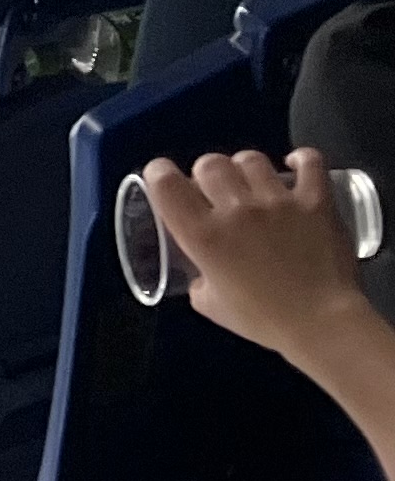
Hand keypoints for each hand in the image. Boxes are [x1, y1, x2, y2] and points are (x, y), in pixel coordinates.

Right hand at [146, 149, 372, 361]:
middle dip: (206, 173)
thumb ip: (199, 278)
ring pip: (251, 160)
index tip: (163, 178)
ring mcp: (279, 201)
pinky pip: (309, 161)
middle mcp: (236, 210)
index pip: (166, 184)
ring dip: (245, 167)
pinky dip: (300, 159)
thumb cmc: (262, 319)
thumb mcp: (209, 305)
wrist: (321, 322)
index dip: (159, 173)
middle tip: (214, 190)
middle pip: (210, 164)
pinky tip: (294, 165)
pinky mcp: (316, 200)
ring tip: (251, 182)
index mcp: (203, 236)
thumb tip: (203, 270)